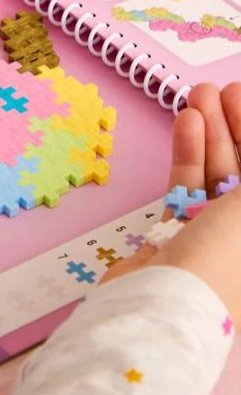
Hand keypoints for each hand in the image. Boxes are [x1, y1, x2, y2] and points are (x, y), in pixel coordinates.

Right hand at [102, 83, 240, 319]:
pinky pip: (188, 187)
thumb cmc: (225, 261)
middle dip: (237, 129)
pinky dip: (187, 155)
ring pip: (217, 176)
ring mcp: (218, 238)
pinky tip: (185, 122)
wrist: (161, 304)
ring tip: (198, 95)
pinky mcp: (180, 235)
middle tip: (221, 90)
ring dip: (209, 134)